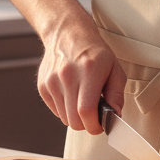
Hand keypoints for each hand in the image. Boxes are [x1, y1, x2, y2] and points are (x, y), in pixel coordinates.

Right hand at [37, 15, 126, 134]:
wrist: (68, 34)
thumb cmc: (94, 51)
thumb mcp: (115, 68)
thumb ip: (116, 94)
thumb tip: (115, 117)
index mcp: (88, 70)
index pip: (86, 111)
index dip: (95, 125)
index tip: (101, 125)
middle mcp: (67, 75)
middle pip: (74, 120)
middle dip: (86, 124)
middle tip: (94, 114)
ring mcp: (52, 81)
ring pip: (64, 118)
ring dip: (75, 116)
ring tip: (82, 99)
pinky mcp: (43, 85)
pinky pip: (55, 111)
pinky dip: (65, 109)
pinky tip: (72, 94)